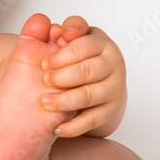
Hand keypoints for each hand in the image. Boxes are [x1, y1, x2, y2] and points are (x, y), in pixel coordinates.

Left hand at [40, 16, 126, 136]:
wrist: (102, 80)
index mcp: (103, 44)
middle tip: (44, 80)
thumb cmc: (83, 56)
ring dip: (64, 101)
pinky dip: (73, 127)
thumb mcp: (76, 38)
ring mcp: (114, 89)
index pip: (84, 46)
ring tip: (45, 103)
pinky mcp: (110, 110)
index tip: (44, 63)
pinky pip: (92, 120)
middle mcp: (114, 65)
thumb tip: (56, 30)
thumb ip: (66, 30)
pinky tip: (57, 129)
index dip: (62, 55)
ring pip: (89, 96)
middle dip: (62, 77)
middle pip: (88, 71)